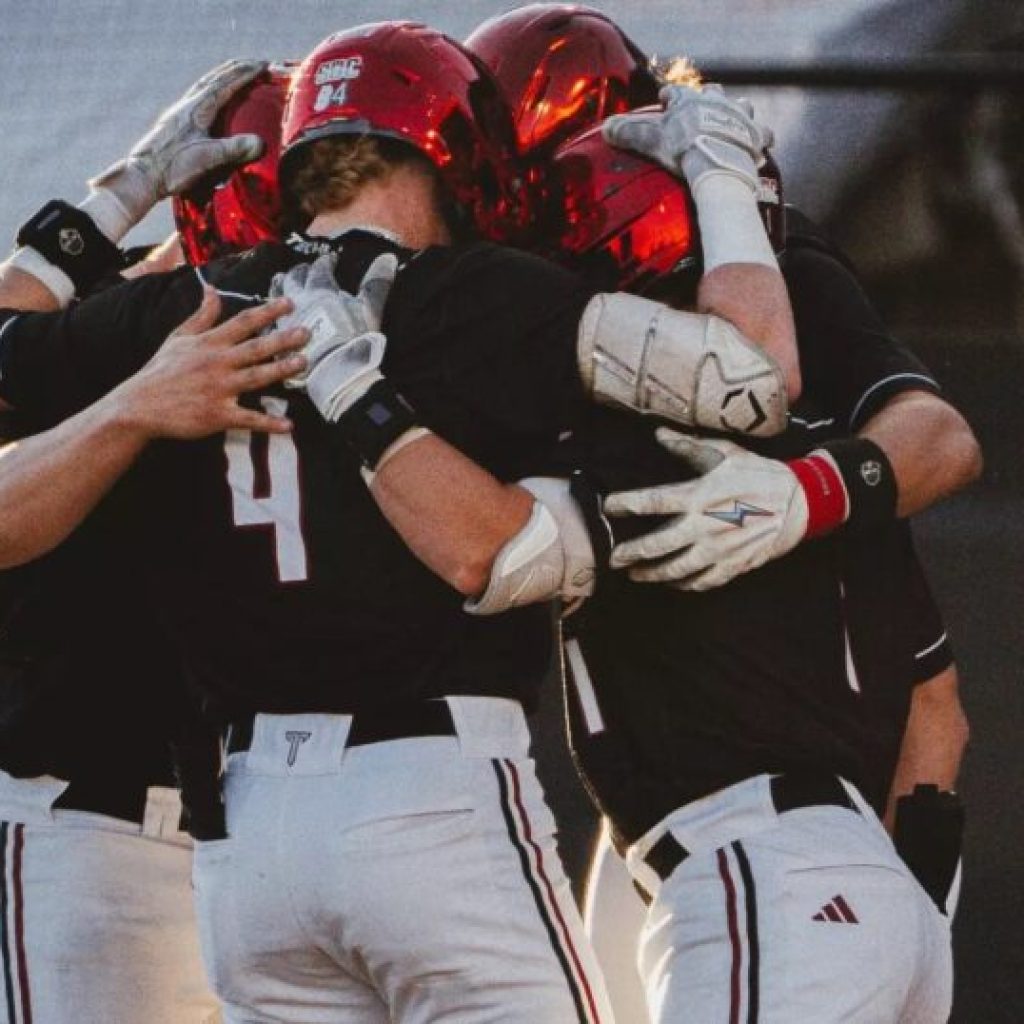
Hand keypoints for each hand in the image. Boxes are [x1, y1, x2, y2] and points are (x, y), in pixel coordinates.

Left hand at [89, 60, 266, 231]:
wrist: (143, 176)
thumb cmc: (173, 167)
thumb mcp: (207, 158)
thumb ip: (234, 149)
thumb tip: (260, 142)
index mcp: (197, 109)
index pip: (225, 84)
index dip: (245, 74)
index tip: (262, 65)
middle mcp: (187, 106)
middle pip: (214, 79)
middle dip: (235, 69)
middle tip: (253, 63)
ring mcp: (179, 113)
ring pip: (204, 86)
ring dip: (222, 77)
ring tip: (234, 75)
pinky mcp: (174, 124)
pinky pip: (197, 98)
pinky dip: (210, 91)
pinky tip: (211, 101)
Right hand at [112, 289, 307, 439]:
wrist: (139, 406)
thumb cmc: (161, 371)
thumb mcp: (179, 338)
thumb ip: (202, 316)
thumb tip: (213, 290)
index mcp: (209, 343)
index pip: (243, 322)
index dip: (268, 312)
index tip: (290, 304)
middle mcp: (216, 363)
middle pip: (255, 348)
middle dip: (282, 339)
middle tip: (307, 333)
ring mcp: (218, 389)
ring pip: (255, 377)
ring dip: (280, 370)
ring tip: (303, 363)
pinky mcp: (217, 415)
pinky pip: (248, 419)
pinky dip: (268, 423)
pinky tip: (288, 425)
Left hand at [269, 252, 397, 421]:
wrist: (334, 374)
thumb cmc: (355, 339)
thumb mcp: (370, 309)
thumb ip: (376, 283)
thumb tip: (388, 257)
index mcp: (321, 290)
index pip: (320, 268)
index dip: (326, 262)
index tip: (330, 259)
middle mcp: (298, 300)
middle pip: (294, 279)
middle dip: (300, 271)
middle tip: (303, 269)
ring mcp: (285, 320)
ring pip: (275, 297)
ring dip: (278, 288)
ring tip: (280, 282)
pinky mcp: (277, 340)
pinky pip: (268, 324)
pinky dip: (269, 317)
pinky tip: (270, 318)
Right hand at [603, 83, 771, 193]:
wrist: (716, 161)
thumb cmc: (682, 148)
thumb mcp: (650, 140)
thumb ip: (627, 133)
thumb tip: (606, 128)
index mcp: (690, 101)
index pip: (676, 91)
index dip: (669, 95)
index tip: (665, 98)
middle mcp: (717, 102)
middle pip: (713, 92)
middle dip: (708, 98)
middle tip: (704, 108)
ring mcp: (739, 116)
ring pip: (742, 106)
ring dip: (738, 112)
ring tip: (735, 121)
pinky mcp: (755, 134)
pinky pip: (763, 134)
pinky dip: (759, 139)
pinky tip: (759, 144)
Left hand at [604, 428, 807, 590]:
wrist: (800, 501)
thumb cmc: (759, 474)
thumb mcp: (724, 454)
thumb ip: (687, 446)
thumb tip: (658, 433)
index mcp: (698, 496)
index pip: (650, 502)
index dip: (625, 505)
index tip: (609, 508)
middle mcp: (703, 526)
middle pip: (655, 545)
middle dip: (630, 553)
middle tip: (612, 558)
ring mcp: (718, 550)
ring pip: (675, 569)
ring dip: (651, 574)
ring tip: (635, 574)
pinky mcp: (733, 565)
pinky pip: (701, 582)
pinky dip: (683, 584)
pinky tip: (672, 582)